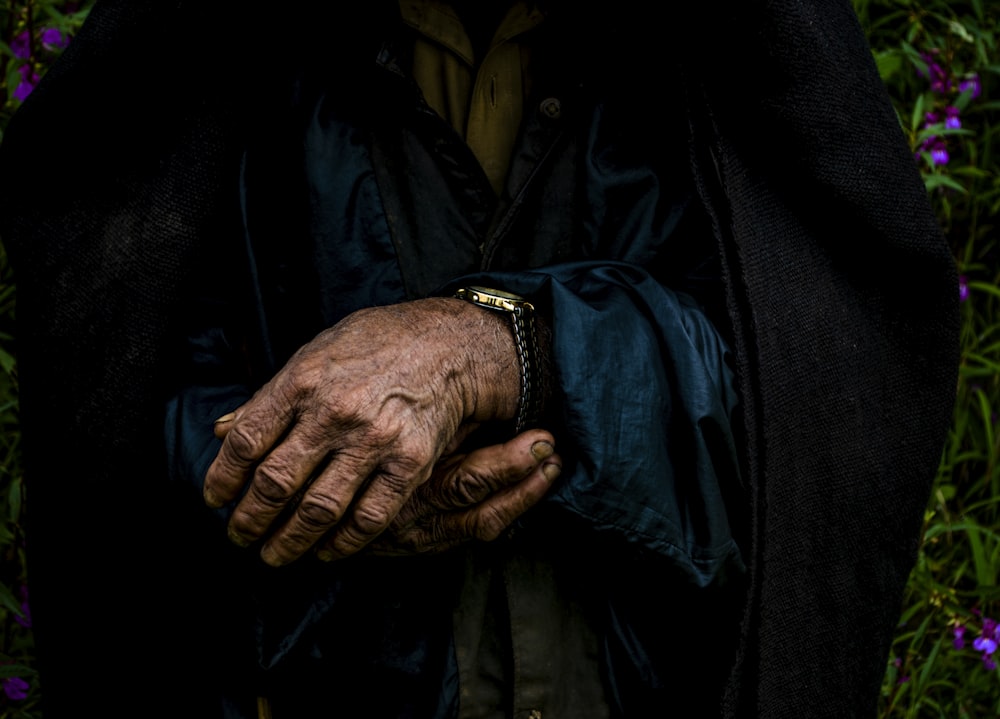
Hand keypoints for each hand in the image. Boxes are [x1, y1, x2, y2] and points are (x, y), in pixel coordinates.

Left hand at [204, 298, 521, 566]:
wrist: (449, 344)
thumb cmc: (376, 345)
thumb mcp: (315, 353)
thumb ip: (269, 396)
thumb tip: (220, 430)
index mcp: (302, 381)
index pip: (246, 441)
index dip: (222, 478)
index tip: (215, 501)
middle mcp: (334, 412)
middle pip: (276, 482)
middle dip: (250, 520)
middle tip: (239, 537)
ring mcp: (374, 440)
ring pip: (319, 509)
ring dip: (289, 542)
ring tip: (274, 555)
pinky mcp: (410, 462)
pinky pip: (370, 517)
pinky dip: (343, 543)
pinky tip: (326, 552)